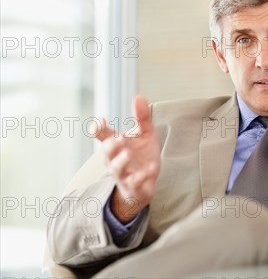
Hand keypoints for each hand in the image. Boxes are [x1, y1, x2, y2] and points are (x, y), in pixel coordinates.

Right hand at [93, 95, 159, 222]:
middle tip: (119, 138)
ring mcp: (124, 174)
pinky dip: (143, 175)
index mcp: (115, 145)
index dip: (99, 129)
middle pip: (107, 152)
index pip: (102, 136)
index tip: (100, 121)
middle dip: (111, 145)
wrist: (144, 184)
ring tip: (128, 153)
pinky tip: (152, 168)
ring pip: (117, 169)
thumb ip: (141, 117)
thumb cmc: (140, 156)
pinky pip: (136, 182)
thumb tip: (138, 96)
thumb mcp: (144, 135)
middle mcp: (115, 160)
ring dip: (122, 161)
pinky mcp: (135, 186)